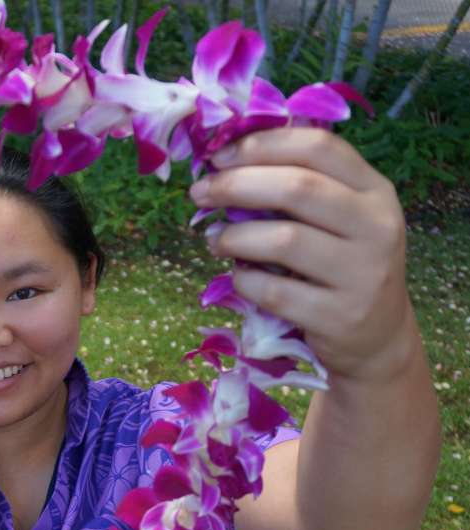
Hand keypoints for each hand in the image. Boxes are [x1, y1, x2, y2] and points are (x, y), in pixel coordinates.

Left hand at [190, 127, 413, 381]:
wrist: (376, 336)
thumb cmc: (339, 265)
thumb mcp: (338, 218)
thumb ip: (298, 187)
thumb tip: (221, 163)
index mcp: (374, 190)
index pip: (318, 147)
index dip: (261, 145)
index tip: (217, 156)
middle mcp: (377, 226)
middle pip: (297, 188)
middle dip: (235, 185)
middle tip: (199, 193)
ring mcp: (364, 273)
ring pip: (284, 240)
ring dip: (235, 237)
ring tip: (215, 240)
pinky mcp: (340, 316)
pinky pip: (274, 290)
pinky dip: (245, 281)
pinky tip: (239, 278)